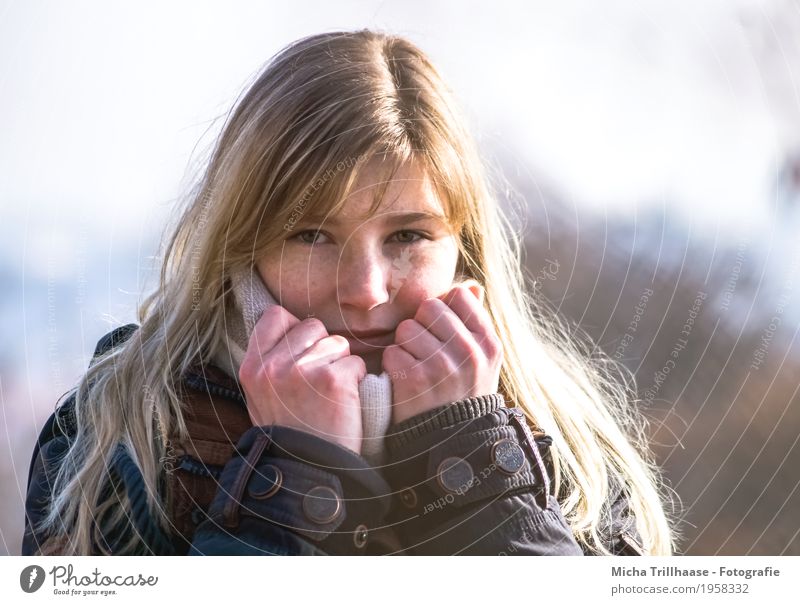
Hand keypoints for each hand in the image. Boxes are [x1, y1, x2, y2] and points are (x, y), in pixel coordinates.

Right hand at [238, 306, 365, 453]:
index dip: (295, 329)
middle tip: (320, 380)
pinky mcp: (332, 380)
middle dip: (323, 348)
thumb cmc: (289, 433)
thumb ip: (269, 362)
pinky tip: (345, 402)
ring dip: (341, 364)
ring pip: (337, 343)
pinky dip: (357, 380)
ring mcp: (302, 371)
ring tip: (331, 395)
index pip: (275, 316)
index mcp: (252, 366)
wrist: (307, 471)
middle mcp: (273, 366)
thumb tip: (287, 328)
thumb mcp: (261, 397)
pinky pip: (355, 363)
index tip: (302, 350)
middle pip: (312, 327)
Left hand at [382, 280, 503, 424]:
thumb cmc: (462, 396)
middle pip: (429, 307)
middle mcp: (469, 351)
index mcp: (488, 342)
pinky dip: (393, 368)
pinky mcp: (415, 380)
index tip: (442, 332)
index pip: (459, 296)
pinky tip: (406, 384)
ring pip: (406, 329)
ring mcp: (442, 365)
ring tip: (418, 371)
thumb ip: (475, 321)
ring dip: (405, 348)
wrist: (450, 445)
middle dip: (421, 326)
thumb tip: (471, 285)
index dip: (444, 310)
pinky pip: (392, 352)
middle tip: (425, 353)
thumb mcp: (482, 361)